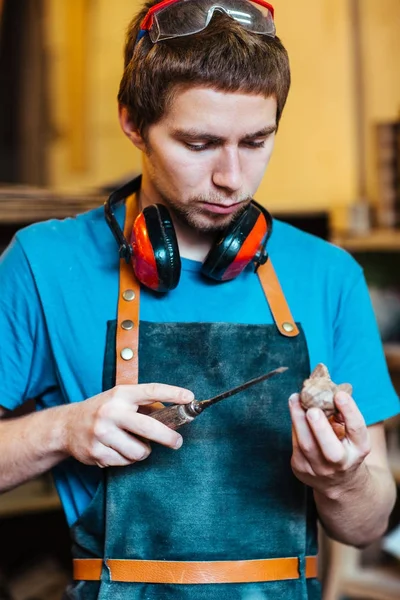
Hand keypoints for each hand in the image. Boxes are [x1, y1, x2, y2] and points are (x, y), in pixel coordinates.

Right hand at [63, 383, 193, 467]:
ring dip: (143, 451)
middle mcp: (111, 412)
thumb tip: (175, 415)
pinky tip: (117, 449)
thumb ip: (145, 406)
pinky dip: (127, 459)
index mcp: (121, 394)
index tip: (189, 397)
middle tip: (177, 442)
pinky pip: (125, 462)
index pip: (151, 391)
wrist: (67, 426)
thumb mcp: (121, 399)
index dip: (172, 393)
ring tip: (134, 444)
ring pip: (139, 451)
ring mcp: (102, 433)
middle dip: (168, 437)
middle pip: (149, 428)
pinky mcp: (96, 452)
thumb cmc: (103, 410)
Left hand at [289, 391, 370, 498]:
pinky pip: (295, 445)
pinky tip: (294, 410)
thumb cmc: (345, 446)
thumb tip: (326, 390)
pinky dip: (295, 426)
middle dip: (320, 429)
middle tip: (312, 409)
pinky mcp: (301, 469)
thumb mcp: (352, 435)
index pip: (357, 430)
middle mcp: (342, 463)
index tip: (339, 394)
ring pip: (306, 446)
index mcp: (359, 450)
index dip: (349, 412)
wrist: (339, 482)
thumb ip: (343, 416)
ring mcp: (320, 470)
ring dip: (298, 419)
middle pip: (331, 451)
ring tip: (295, 399)